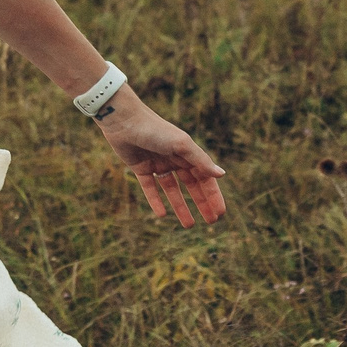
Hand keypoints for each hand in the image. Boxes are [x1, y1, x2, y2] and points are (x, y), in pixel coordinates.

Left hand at [94, 92, 226, 225]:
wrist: (124, 120)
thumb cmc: (156, 129)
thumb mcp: (181, 145)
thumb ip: (200, 161)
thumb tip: (221, 175)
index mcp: (188, 153)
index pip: (205, 178)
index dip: (213, 195)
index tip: (220, 212)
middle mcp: (175, 159)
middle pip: (192, 186)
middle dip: (202, 203)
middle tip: (211, 222)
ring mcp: (158, 164)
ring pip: (172, 190)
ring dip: (181, 207)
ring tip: (188, 225)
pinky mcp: (141, 168)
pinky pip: (151, 188)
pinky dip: (156, 201)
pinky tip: (162, 216)